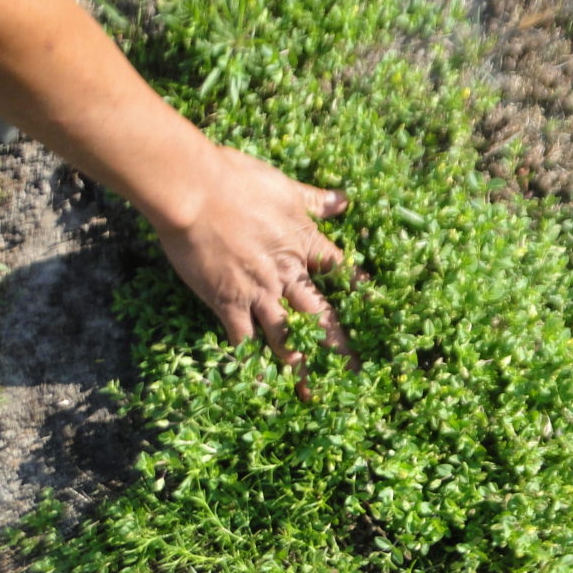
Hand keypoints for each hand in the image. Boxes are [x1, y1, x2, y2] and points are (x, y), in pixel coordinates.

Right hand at [153, 146, 358, 392]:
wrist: (194, 190)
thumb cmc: (236, 180)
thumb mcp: (284, 186)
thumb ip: (314, 199)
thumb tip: (343, 201)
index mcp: (304, 244)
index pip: (342, 273)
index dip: (361, 293)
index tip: (378, 313)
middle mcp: (288, 275)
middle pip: (322, 318)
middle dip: (339, 348)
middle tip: (357, 375)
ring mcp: (260, 292)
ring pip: (287, 338)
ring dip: (299, 367)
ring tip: (312, 392)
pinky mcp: (229, 303)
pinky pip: (243, 339)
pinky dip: (249, 358)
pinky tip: (255, 381)